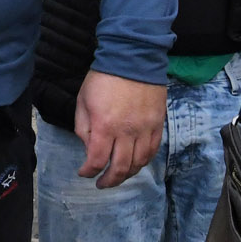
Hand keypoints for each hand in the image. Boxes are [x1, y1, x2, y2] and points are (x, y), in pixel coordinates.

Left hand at [73, 70, 166, 187]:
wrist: (132, 58)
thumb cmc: (103, 78)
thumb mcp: (83, 101)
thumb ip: (84, 128)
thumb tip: (89, 148)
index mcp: (105, 126)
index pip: (98, 161)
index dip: (89, 172)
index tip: (84, 173)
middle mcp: (127, 131)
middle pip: (120, 168)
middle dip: (109, 180)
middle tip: (101, 183)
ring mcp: (145, 129)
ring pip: (139, 163)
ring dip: (127, 174)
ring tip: (118, 176)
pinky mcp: (157, 124)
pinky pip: (152, 150)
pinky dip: (143, 161)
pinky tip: (135, 163)